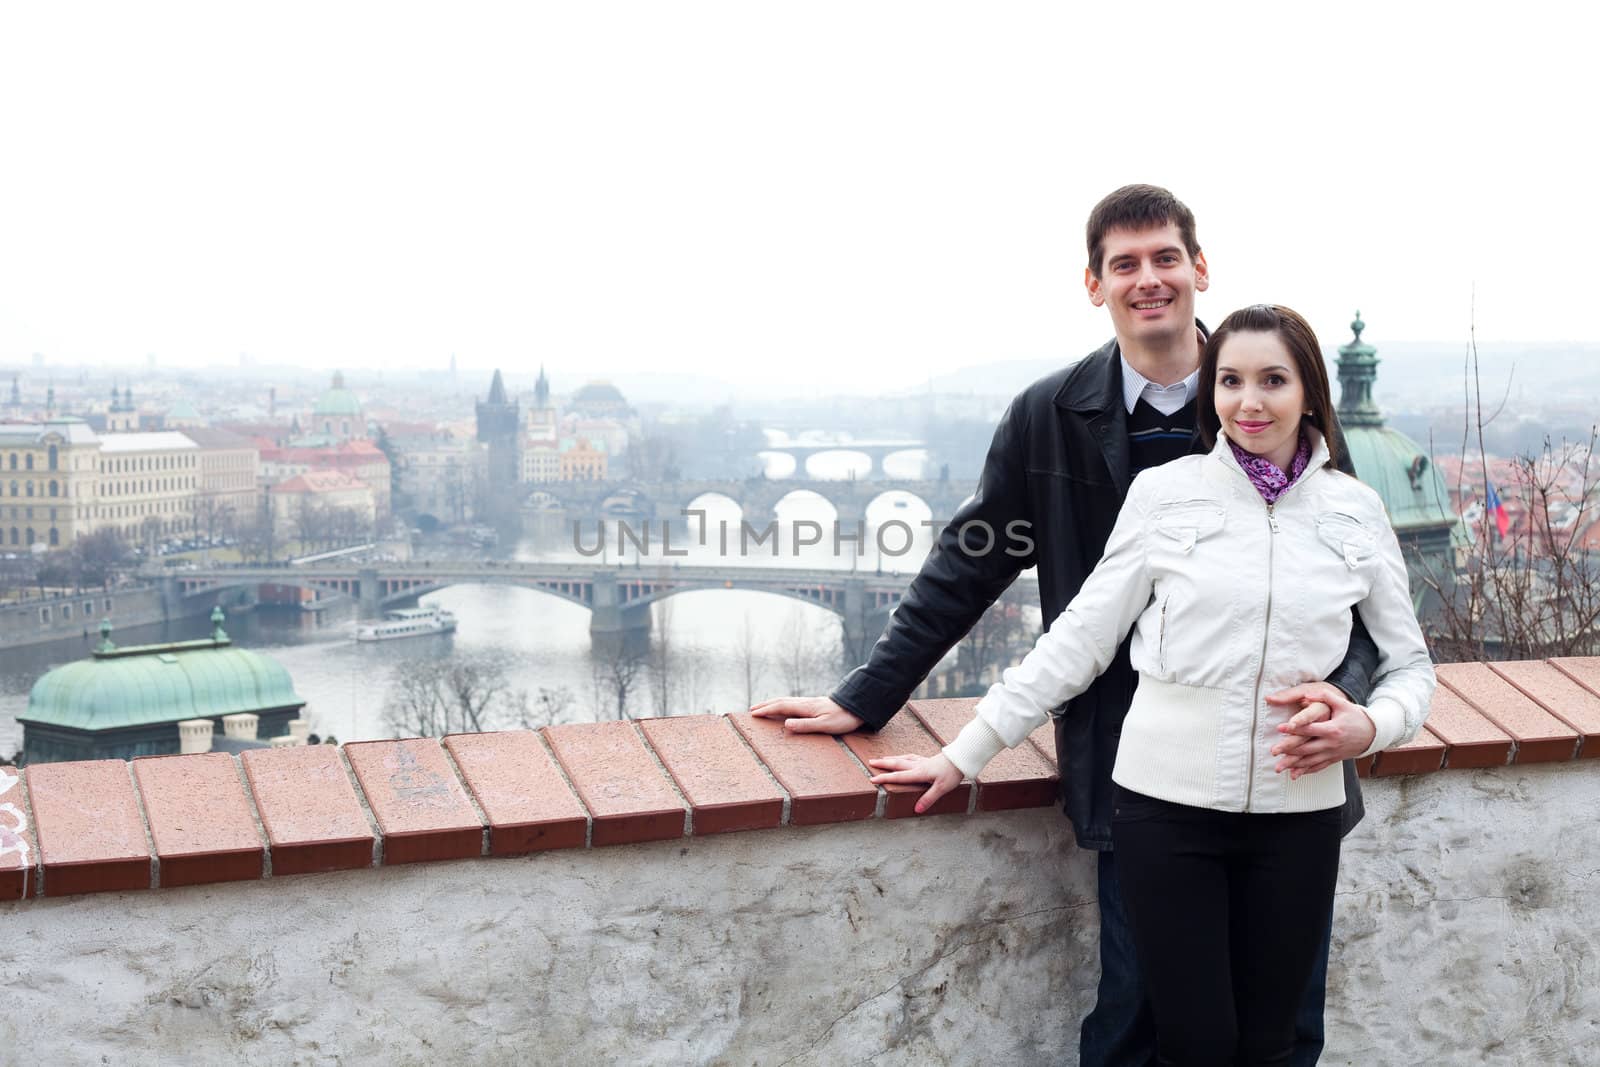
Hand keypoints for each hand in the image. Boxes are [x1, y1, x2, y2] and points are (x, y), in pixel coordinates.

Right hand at [749, 696, 863, 734]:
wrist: (857, 707)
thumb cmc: (843, 719)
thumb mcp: (825, 725)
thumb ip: (805, 725)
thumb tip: (785, 724)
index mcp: (805, 707)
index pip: (781, 707)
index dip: (766, 710)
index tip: (753, 714)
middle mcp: (805, 703)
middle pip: (781, 702)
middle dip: (765, 705)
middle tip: (752, 710)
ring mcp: (809, 702)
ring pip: (786, 700)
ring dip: (773, 703)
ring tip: (763, 707)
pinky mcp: (814, 704)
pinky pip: (792, 702)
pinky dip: (782, 704)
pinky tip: (784, 707)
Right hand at [866, 752, 962, 813]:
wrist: (961, 759)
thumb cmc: (952, 773)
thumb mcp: (942, 789)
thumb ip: (928, 799)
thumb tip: (917, 809)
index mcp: (919, 773)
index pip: (898, 777)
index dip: (884, 778)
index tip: (872, 779)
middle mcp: (918, 766)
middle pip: (896, 764)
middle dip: (882, 764)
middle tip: (870, 763)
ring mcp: (922, 761)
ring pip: (902, 759)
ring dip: (891, 759)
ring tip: (881, 759)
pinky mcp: (927, 760)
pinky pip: (910, 757)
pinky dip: (903, 756)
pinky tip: (903, 757)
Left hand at [1265, 681, 1376, 778]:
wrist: (1373, 734)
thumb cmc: (1356, 717)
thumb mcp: (1342, 704)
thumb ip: (1325, 697)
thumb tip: (1307, 695)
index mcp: (1332, 729)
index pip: (1309, 729)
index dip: (1294, 728)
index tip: (1280, 728)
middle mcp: (1331, 744)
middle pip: (1306, 748)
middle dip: (1288, 750)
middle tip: (1273, 751)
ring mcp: (1332, 753)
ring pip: (1310, 761)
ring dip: (1293, 765)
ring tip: (1278, 767)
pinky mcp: (1333, 759)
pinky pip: (1318, 767)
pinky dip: (1306, 771)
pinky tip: (1294, 774)